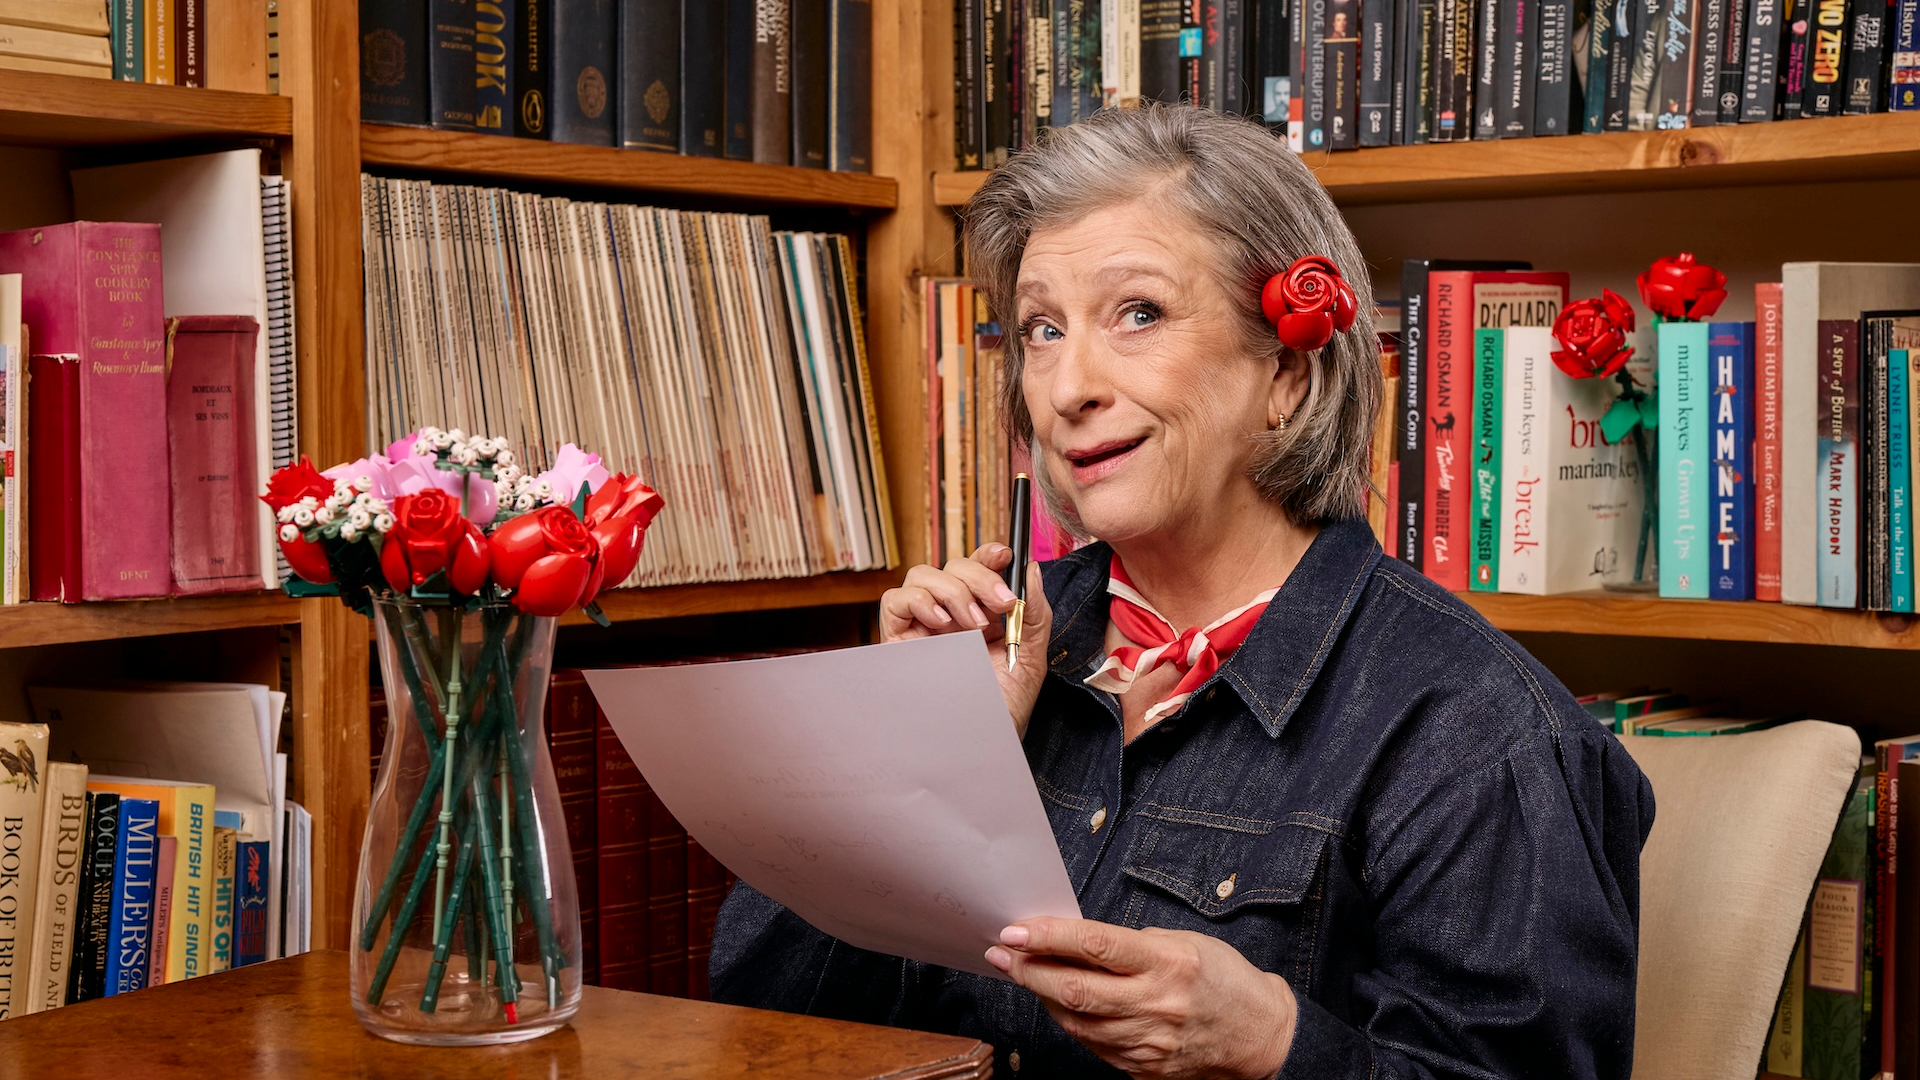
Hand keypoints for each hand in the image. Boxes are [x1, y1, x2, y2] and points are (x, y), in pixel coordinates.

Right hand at [880, 544, 1051, 737]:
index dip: (986, 553)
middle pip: (952, 565)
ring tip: (973, 625)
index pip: (976, 567)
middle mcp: (951, 613)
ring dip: (953, 591)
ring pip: (922, 575)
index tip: (1004, 555)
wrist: (983, 739)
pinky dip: (919, 602)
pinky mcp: (898, 640)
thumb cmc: (1005, 704)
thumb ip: (1034, 611)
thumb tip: (1031, 569)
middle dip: (979, 577)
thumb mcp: (1030, 654)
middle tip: (1000, 605)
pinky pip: (895, 600)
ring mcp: (923, 625)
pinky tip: (943, 624)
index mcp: (981, 612)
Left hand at [985, 917, 1297, 1079]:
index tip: (1015, 930)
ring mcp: (1148, 1041)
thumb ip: (1132, 945)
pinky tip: (1058, 1002)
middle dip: (1028, 970)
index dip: (1049, 937)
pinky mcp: (1143, 1068)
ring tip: (1023, 974)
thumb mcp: (1184, 943)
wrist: (1260, 1036)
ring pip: (1076, 1021)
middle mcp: (1156, 1004)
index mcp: (1167, 963)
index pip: (1095, 945)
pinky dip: (1069, 1021)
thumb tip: (1075, 941)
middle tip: (1001, 954)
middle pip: (1074, 989)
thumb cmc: (1223, 980)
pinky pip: (1092, 1044)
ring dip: (1041, 996)